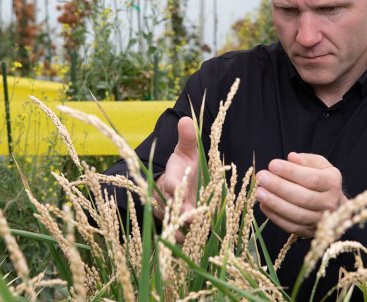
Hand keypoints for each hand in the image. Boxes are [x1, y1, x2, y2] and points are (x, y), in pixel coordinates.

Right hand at [154, 116, 198, 239]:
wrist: (177, 183)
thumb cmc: (184, 166)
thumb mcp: (186, 151)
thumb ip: (187, 138)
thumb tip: (186, 119)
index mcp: (171, 180)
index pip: (171, 184)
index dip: (175, 187)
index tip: (181, 188)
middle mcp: (167, 199)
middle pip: (172, 209)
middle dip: (181, 214)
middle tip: (193, 219)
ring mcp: (170, 215)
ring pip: (174, 226)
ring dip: (183, 233)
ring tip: (197, 239)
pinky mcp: (175, 227)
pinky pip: (179, 237)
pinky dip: (187, 243)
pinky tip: (199, 247)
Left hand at [256, 152, 347, 237]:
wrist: (335, 207)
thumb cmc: (322, 181)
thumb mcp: (319, 165)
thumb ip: (305, 160)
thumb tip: (291, 157)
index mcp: (333, 183)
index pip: (311, 178)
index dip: (291, 172)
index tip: (272, 165)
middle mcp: (330, 203)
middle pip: (303, 197)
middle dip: (279, 187)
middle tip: (261, 177)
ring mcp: (320, 220)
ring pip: (296, 214)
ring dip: (275, 203)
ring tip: (259, 192)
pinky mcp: (310, 232)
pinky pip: (291, 226)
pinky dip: (275, 217)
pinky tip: (263, 205)